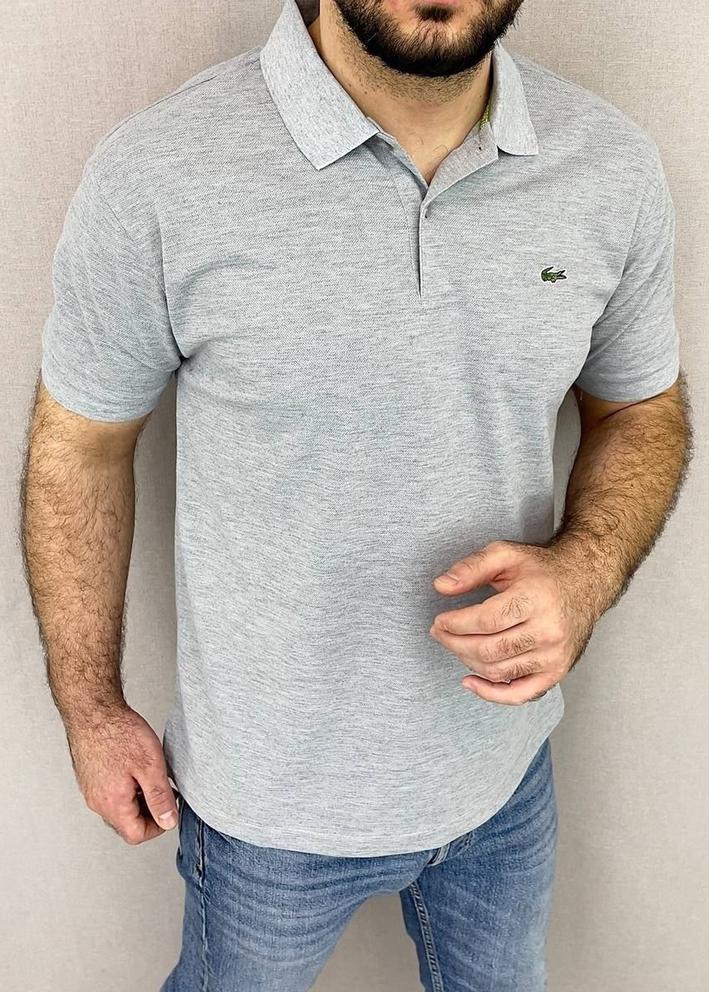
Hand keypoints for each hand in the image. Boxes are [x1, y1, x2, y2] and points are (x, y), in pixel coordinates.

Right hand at [66, 705, 178, 843]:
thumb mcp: (151, 766)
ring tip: (151, 776)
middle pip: (127, 824)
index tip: (170, 809)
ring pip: (119, 808)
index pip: (136, 835)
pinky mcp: (90, 778)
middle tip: (164, 791)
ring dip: (138, 800)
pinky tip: (136, 768)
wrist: (93, 711)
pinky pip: (111, 793)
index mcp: (113, 804)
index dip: (158, 827)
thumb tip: (168, 822)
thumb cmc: (119, 733)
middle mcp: (98, 802)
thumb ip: (160, 798)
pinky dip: (127, 789)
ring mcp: (91, 790)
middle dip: (149, 813)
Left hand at [429, 539, 598, 704]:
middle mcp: (548, 631)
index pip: (485, 621)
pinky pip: (519, 694)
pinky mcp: (556, 672)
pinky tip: (471, 681)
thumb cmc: (541, 570)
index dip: (455, 624)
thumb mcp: (505, 555)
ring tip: (456, 645)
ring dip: (468, 662)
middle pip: (489, 649)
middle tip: (440, 633)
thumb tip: (440, 586)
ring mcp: (554, 655)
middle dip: (455, 644)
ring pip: (498, 671)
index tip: (439, 621)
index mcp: (535, 598)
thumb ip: (471, 567)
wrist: (584, 583)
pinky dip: (491, 694)